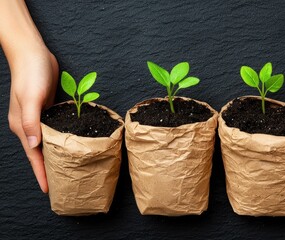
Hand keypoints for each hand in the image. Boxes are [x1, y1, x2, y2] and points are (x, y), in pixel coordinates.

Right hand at [8, 48, 58, 192]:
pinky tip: (67, 145)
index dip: (40, 173)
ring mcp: (38, 117)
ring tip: (65, 169)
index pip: (33, 155)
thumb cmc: (31, 75)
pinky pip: (53, 130)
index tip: (48, 189)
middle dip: (47, 169)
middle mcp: (28, 125)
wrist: (33, 54)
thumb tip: (34, 145)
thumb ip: (32, 122)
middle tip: (61, 184)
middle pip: (39, 152)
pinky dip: (58, 140)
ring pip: (47, 142)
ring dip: (54, 155)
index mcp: (22, 126)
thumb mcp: (32, 98)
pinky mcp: (47, 109)